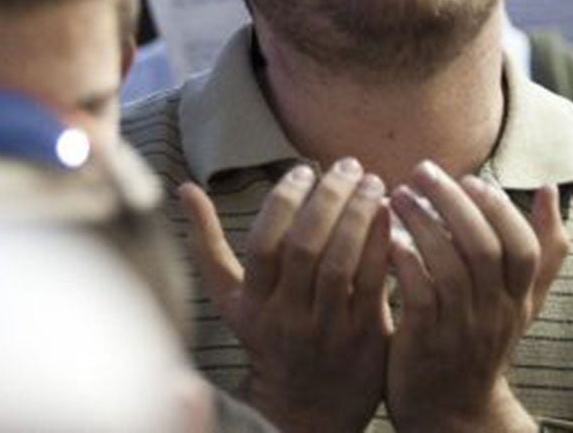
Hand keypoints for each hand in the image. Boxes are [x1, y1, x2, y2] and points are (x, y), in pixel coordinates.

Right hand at [181, 160, 392, 432]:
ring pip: (342, 262)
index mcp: (252, 305)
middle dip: (328, 198)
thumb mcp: (232, 299)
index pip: (263, 244)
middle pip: (305, 247)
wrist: (306, 410)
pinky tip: (387, 214)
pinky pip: (373, 281)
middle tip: (347, 165)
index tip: (302, 170)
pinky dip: (381, 242)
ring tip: (372, 181)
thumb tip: (184, 188)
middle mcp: (286, 318)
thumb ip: (208, 243)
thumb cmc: (267, 339)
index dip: (283, 201)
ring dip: (359, 214)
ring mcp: (326, 329)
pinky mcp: (363, 337)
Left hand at [384, 165, 568, 432]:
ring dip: (421, 224)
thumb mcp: (521, 300)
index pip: (522, 247)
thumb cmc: (484, 342)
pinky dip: (406, 263)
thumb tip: (550, 188)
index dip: (499, 210)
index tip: (471, 180)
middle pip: (483, 249)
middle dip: (452, 203)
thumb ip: (542, 248)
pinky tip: (389, 239)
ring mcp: (460, 330)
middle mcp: (494, 313)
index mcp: (518, 298)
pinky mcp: (425, 344)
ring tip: (396, 195)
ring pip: (449, 268)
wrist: (453, 413)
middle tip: (421, 170)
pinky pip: (419, 296)